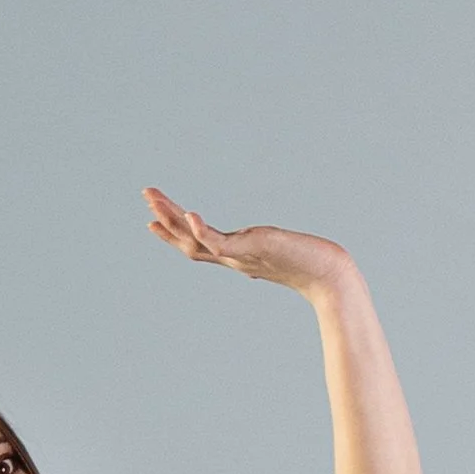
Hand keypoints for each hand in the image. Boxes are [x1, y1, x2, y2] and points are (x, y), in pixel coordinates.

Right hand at [144, 186, 355, 297]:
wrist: (329, 276)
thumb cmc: (311, 265)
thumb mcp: (281, 254)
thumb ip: (264, 253)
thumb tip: (258, 260)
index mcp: (237, 257)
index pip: (198, 245)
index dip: (174, 235)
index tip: (153, 221)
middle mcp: (233, 258)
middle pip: (189, 241)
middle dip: (165, 220)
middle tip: (145, 197)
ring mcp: (240, 256)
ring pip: (196, 240)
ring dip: (173, 219)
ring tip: (154, 199)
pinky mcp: (251, 250)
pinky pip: (219, 242)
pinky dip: (202, 230)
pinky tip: (190, 214)